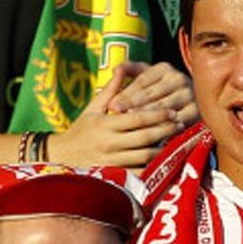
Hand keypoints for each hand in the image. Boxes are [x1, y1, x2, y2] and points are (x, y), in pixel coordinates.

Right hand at [49, 63, 183, 168]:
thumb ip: (111, 89)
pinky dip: (153, 167)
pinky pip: (139, 173)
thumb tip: (121, 67)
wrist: (62, 156)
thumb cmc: (81, 130)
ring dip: (164, 149)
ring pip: (145, 157)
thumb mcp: (93, 107)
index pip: (137, 118)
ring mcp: (112, 162)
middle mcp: (109, 144)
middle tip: (180, 124)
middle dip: (165, 130)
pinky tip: (164, 160)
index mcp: (105, 125)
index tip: (172, 111)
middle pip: (145, 137)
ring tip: (177, 141)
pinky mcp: (114, 175)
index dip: (157, 115)